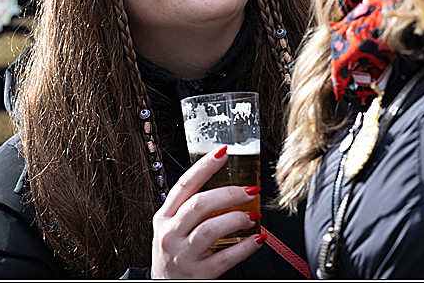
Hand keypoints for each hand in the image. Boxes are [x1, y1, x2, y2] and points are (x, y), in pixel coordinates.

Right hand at [151, 146, 264, 278]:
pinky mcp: (199, 274)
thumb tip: (226, 186)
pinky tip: (257, 239)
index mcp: (165, 216)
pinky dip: (246, 246)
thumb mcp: (173, 227)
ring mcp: (183, 255)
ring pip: (210, 229)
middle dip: (228, 193)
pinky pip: (226, 257)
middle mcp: (170, 234)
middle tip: (249, 190)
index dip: (205, 166)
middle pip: (199, 205)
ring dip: (236, 218)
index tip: (223, 152)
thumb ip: (190, 208)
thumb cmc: (173, 253)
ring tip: (252, 216)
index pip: (184, 185)